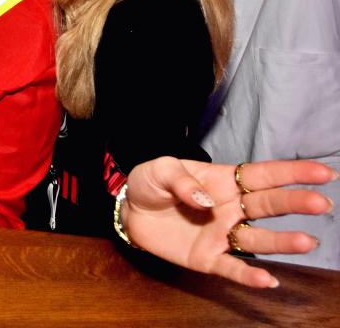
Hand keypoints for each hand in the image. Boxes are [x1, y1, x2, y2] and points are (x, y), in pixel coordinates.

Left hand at [123, 156, 335, 287]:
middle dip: (295, 203)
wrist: (130, 211)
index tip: (324, 173)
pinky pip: (232, 268)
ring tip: (305, 242)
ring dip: (282, 241)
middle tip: (321, 203)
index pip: (264, 176)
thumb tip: (205, 199)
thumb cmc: (151, 184)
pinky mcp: (208, 259)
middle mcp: (232, 208)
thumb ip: (181, 179)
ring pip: (258, 239)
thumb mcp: (159, 169)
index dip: (293, 173)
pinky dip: (249, 277)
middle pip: (269, 206)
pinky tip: (268, 281)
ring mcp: (223, 235)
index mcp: (225, 181)